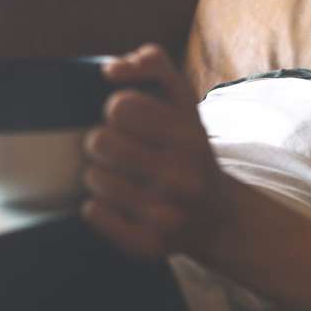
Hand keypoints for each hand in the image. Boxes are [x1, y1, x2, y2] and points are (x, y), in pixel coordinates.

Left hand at [81, 44, 229, 259]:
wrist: (218, 217)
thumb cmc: (190, 152)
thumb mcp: (185, 102)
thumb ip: (156, 65)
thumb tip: (112, 69)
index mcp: (189, 138)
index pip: (121, 105)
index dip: (118, 110)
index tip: (131, 122)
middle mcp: (182, 178)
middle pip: (100, 141)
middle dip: (103, 142)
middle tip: (119, 152)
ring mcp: (166, 215)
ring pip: (93, 178)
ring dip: (99, 175)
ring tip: (119, 179)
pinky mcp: (147, 245)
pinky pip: (93, 213)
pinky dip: (97, 207)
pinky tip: (117, 205)